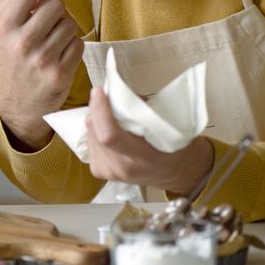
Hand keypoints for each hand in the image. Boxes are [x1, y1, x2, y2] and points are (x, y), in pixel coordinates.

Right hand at [0, 0, 84, 149]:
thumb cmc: (8, 56)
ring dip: (63, 29)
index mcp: (2, 24)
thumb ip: (14, 3)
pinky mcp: (59, 73)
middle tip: (42, 27)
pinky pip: (78, 43)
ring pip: (69, 23)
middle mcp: (20, 40)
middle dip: (53, 11)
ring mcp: (40, 58)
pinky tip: (57, 58)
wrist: (15, 103)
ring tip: (47, 45)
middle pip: (55, 3)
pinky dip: (71, 47)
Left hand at [85, 87, 213, 194]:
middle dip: (97, 108)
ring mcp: (107, 172)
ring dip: (96, 119)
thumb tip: (117, 91)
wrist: (174, 173)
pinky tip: (108, 129)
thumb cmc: (175, 146)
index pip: (109, 135)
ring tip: (112, 116)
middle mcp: (120, 168)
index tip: (99, 91)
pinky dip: (95, 130)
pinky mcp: (99, 171)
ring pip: (89, 134)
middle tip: (108, 97)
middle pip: (94, 131)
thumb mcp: (167, 127)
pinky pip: (89, 142)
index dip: (100, 110)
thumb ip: (141, 110)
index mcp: (141, 157)